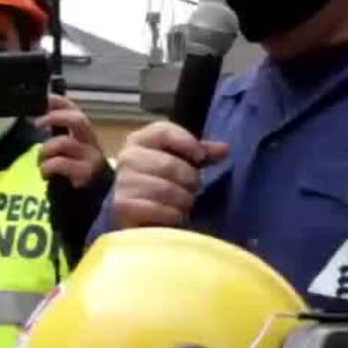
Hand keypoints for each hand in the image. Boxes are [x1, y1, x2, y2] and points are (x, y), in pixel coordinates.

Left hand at [35, 94, 105, 187]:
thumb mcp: (66, 151)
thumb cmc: (75, 171)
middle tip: (36, 123)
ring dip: (45, 150)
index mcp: (83, 133)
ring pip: (65, 142)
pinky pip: (61, 163)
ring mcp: (90, 157)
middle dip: (55, 117)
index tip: (42, 99)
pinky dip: (47, 166)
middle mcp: (91, 142)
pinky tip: (45, 174)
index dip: (59, 101)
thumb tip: (33, 118)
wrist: (91, 199)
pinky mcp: (85, 173)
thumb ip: (56, 135)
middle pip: (78, 120)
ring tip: (40, 161)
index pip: (74, 109)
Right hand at [108, 120, 228, 229]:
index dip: (186, 142)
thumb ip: (200, 154)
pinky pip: (158, 209)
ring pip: (165, 189)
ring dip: (183, 200)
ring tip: (184, 204)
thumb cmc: (160, 183)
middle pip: (168, 164)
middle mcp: (127, 158)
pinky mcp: (122, 207)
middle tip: (193, 189)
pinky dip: (173, 215)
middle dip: (189, 179)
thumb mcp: (180, 163)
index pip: (163, 131)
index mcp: (140, 140)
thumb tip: (224, 148)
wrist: (135, 215)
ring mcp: (123, 182)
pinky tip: (175, 216)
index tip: (200, 157)